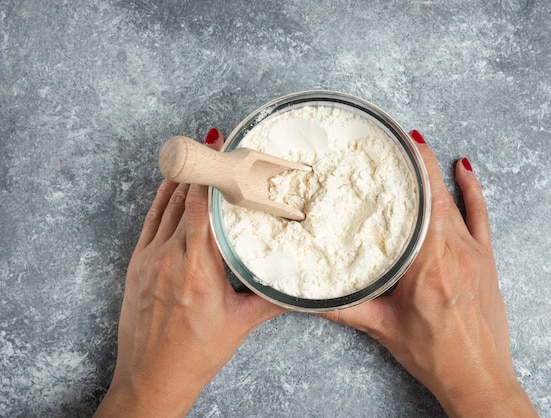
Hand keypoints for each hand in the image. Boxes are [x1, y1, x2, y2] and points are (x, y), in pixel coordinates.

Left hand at [96, 129, 284, 416]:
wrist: (151, 379)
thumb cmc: (195, 355)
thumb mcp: (240, 325)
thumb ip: (272, 300)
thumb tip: (303, 289)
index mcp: (198, 270)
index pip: (203, 209)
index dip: (212, 176)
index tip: (224, 152)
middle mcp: (170, 258)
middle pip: (184, 200)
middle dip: (202, 168)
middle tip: (216, 142)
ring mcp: (149, 260)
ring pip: (164, 206)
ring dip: (181, 178)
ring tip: (194, 151)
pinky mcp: (136, 265)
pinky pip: (150, 221)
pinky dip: (161, 199)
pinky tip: (171, 184)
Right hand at [321, 131, 536, 416]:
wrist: (479, 379)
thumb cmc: (436, 357)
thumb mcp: (383, 329)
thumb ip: (344, 309)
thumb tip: (307, 299)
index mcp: (429, 264)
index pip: (421, 204)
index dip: (412, 168)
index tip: (399, 141)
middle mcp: (455, 251)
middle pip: (435, 195)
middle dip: (416, 163)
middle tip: (397, 136)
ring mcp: (476, 252)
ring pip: (456, 201)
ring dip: (437, 172)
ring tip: (420, 144)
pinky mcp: (488, 259)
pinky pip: (482, 215)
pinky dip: (473, 190)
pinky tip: (465, 168)